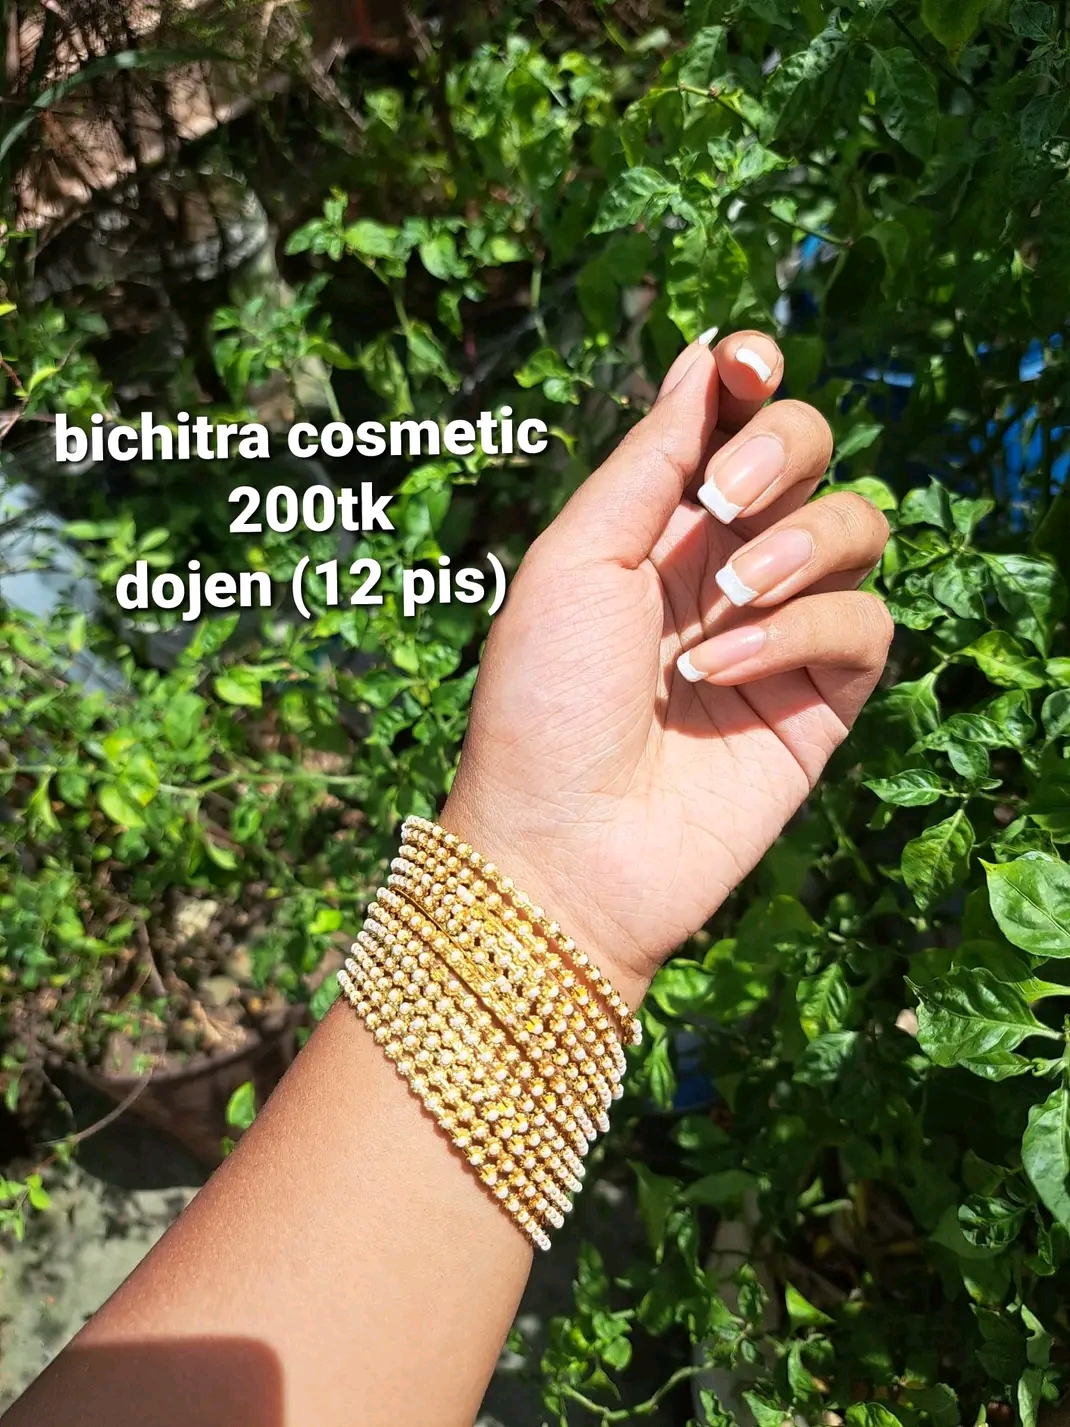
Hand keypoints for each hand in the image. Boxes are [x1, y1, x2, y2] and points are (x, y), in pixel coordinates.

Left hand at [443, 332, 892, 1007]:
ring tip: (724, 605)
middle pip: (809, 452)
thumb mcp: (575, 560)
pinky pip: (862, 626)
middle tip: (721, 501)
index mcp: (657, 524)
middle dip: (780, 451)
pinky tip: (723, 671)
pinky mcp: (822, 700)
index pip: (731, 421)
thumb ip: (649, 461)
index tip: (750, 366)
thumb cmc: (542, 701)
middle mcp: (725, 564)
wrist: (561, 846)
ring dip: (798, 545)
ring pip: (858, 527)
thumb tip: (704, 359)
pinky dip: (801, 634)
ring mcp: (779, 631)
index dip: (753, 379)